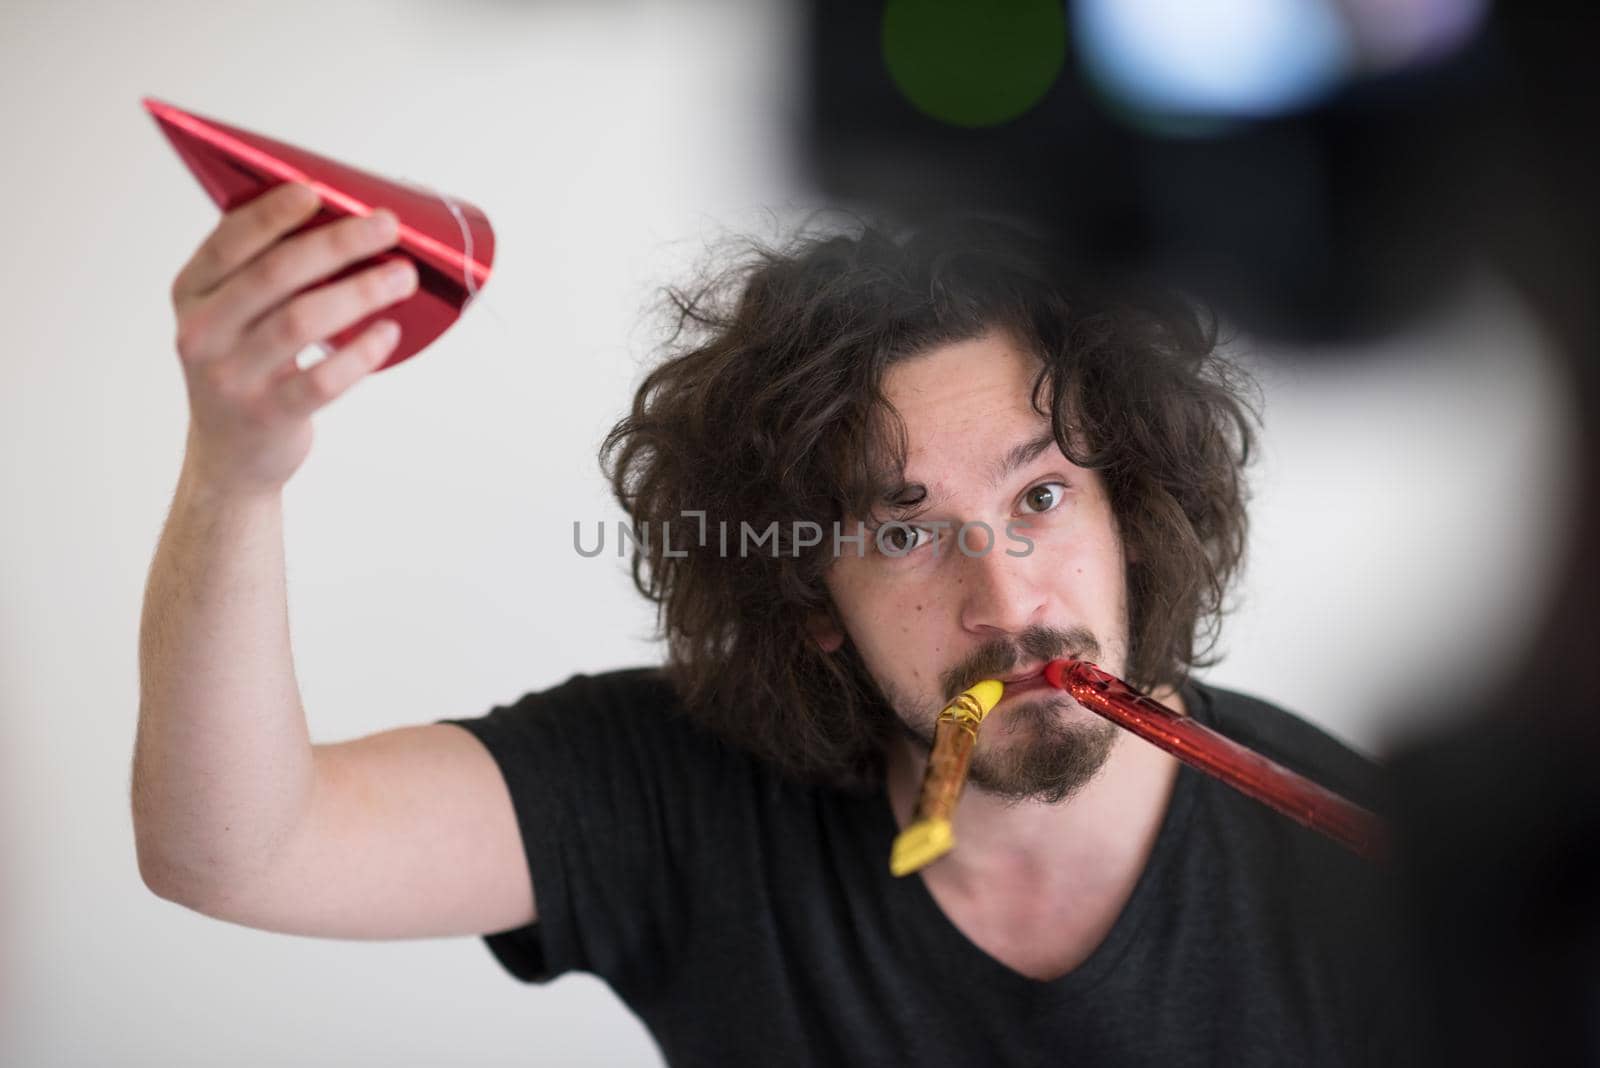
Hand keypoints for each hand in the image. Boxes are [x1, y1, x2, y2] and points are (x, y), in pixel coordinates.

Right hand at [169, 182, 418, 495]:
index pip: (229, 242)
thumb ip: (266, 273)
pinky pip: (322, 379)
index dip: (272, 214)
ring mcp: (231, 377)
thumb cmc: (248, 366)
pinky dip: (361, 353)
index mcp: (191, 294)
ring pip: (302, 321)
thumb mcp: (234, 317)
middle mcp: (202, 332)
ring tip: (403, 277)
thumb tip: (342, 220)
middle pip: (275, 274)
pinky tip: (389, 333)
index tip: (316, 191)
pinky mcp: (267, 415)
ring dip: (360, 291)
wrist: (231, 457)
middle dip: (337, 244)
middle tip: (386, 226)